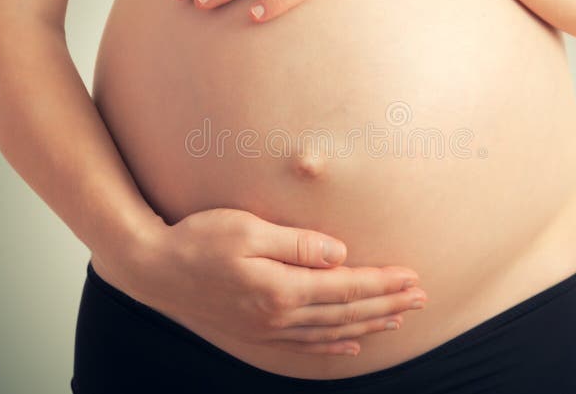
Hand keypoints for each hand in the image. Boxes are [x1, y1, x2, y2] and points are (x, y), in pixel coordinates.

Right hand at [97, 207, 426, 355]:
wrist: (154, 270)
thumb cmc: (198, 240)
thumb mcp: (247, 229)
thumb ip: (297, 244)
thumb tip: (340, 254)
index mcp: (281, 288)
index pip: (346, 287)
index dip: (383, 283)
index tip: (412, 276)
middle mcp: (279, 316)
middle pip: (346, 312)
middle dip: (387, 304)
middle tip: (421, 297)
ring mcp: (268, 329)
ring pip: (332, 331)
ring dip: (369, 324)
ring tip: (399, 317)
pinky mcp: (256, 332)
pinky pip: (305, 346)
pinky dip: (334, 346)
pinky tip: (352, 344)